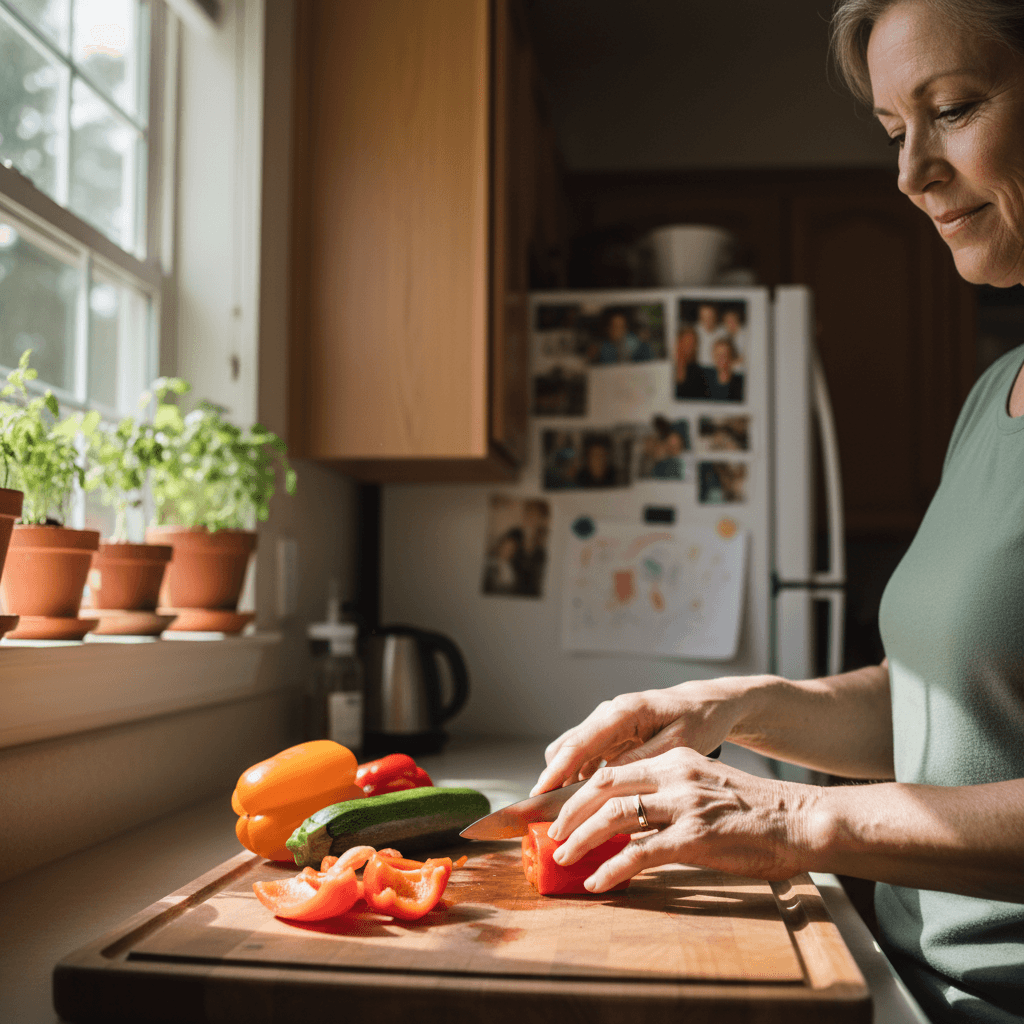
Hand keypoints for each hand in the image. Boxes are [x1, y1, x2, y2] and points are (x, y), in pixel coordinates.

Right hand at [531, 680, 746, 796]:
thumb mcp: (678, 743)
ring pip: (573, 753)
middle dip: (554, 782)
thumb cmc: (699, 720)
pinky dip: (580, 779)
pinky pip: (586, 757)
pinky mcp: (611, 735)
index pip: (579, 743)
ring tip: (566, 818)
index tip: (539, 796)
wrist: (706, 703)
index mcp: (623, 712)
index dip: (556, 771)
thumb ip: (643, 759)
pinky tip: (587, 804)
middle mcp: (608, 714)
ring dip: (566, 782)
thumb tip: (608, 781)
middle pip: (566, 748)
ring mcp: (607, 724)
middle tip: (552, 817)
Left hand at [545, 748, 818, 891]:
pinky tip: (599, 881)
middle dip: (570, 812)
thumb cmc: (752, 811)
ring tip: (565, 857)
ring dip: (582, 838)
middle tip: (551, 834)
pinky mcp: (696, 836)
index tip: (557, 810)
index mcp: (674, 760)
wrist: (798, 820)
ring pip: (616, 816)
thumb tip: (627, 820)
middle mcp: (674, 774)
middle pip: (604, 787)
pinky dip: (613, 868)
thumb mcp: (703, 787)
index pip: (612, 771)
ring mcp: (684, 804)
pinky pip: (641, 852)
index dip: (579, 791)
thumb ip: (666, 795)